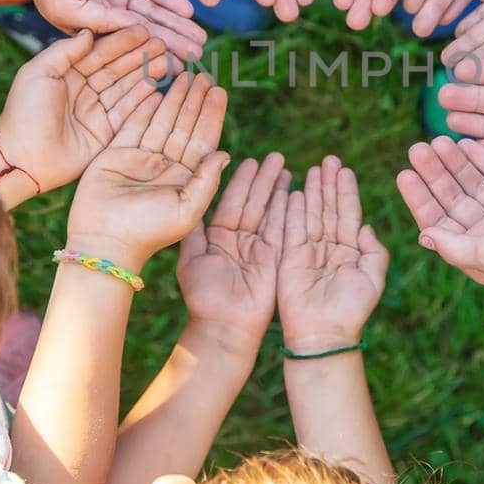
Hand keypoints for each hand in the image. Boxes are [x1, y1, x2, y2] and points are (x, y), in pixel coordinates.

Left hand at [0, 27, 171, 194]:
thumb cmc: (24, 113)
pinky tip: (161, 87)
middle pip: (118, 70)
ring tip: (169, 61)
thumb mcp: (38, 73)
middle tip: (164, 44)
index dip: (121, 42)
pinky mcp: (107, 134)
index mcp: (67, 74)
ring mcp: (97, 113)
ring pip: (127, 89)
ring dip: (147, 75)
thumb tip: (89, 33)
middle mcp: (85, 92)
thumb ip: (64, 51)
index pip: (99, 54)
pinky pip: (130, 113)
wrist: (22, 158)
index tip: (143, 30)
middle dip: (140, 57)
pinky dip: (145, 100)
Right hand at [12, 0, 208, 60]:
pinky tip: (189, 7)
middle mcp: (107, 7)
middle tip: (198, 55)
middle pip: (146, 27)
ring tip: (199, 37)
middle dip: (172, 41)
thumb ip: (101, 21)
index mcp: (91, 24)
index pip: (127, 44)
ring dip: (177, 21)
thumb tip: (134, 32)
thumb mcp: (68, 5)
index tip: (177, 70)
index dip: (151, 56)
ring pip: (153, 6)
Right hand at [67, 73, 230, 266]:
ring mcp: (141, 159)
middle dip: (194, 100)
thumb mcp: (187, 210)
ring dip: (173, 98)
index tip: (219, 91)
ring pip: (161, 121)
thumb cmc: (149, 232)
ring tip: (184, 74)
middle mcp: (165, 166)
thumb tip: (225, 154)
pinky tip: (156, 88)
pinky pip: (133, 124)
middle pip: (184, 125)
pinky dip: (144, 107)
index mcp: (185, 179)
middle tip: (204, 74)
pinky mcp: (116, 154)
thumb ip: (207, 181)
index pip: (203, 140)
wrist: (105, 241)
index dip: (211, 115)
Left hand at [177, 152, 289, 352]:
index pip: (232, 202)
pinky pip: (283, 230)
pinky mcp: (275, 259)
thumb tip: (187, 201)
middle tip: (276, 156)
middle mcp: (240, 239)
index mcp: (218, 237)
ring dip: (279, 190)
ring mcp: (259, 248)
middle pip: (254, 202)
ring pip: (270, 212)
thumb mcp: (191, 259)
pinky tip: (296, 193)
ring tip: (288, 168)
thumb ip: (193, 230)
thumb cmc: (203, 297)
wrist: (224, 326)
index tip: (250, 160)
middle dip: (265, 179)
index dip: (241, 181)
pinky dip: (289, 211)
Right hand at [276, 156, 387, 349]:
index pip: (348, 214)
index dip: (347, 191)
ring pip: (311, 213)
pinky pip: (291, 228)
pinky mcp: (290, 257)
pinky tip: (293, 191)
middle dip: (328, 184)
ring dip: (311, 191)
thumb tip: (367, 227)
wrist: (325, 333)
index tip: (345, 170)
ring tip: (313, 168)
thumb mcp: (373, 277)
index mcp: (350, 251)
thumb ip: (374, 250)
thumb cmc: (352, 309)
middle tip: (329, 158)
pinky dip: (292, 209)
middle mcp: (329, 248)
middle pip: (328, 208)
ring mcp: (308, 251)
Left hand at [397, 136, 483, 286]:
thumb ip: (454, 245)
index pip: (440, 222)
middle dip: (436, 174)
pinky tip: (467, 141)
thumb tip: (424, 237)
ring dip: (457, 163)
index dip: (420, 199)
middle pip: (455, 198)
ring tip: (437, 139)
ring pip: (476, 182)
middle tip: (417, 148)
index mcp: (479, 253)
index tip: (404, 173)